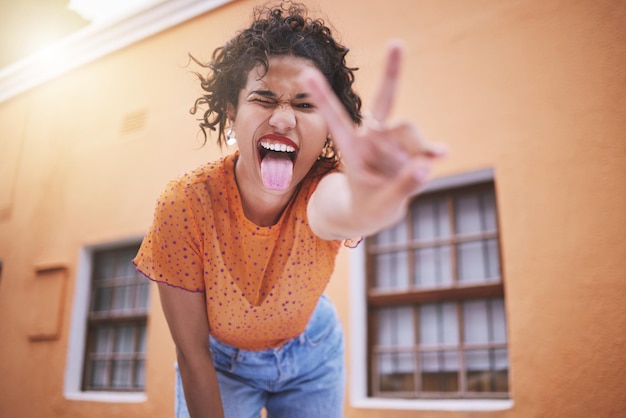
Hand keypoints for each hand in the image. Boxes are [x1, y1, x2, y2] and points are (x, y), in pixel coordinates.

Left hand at [304, 41, 446, 229]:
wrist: (375, 213)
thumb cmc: (369, 207)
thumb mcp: (381, 204)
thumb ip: (403, 186)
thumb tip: (426, 164)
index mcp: (352, 149)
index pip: (337, 118)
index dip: (324, 97)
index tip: (306, 73)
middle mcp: (373, 138)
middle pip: (384, 100)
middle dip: (391, 72)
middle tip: (397, 42)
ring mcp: (393, 142)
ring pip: (408, 129)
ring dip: (417, 148)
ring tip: (412, 176)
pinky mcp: (410, 150)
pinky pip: (425, 147)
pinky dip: (431, 151)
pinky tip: (441, 153)